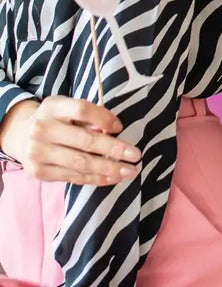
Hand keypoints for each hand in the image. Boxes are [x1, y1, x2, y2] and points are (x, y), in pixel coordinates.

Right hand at [0, 98, 140, 185]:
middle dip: (114, 149)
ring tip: (129, 171)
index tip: (120, 127)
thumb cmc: (56, 119)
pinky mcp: (39, 172)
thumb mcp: (67, 109)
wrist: (21, 134)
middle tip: (136, 155)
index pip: (82, 110)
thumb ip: (88, 117)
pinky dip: (95, 178)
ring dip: (109, 168)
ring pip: (81, 163)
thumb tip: (113, 132)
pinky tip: (112, 178)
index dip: (104, 118)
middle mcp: (42, 130)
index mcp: (52, 107)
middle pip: (85, 141)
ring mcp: (38, 153)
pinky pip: (73, 177)